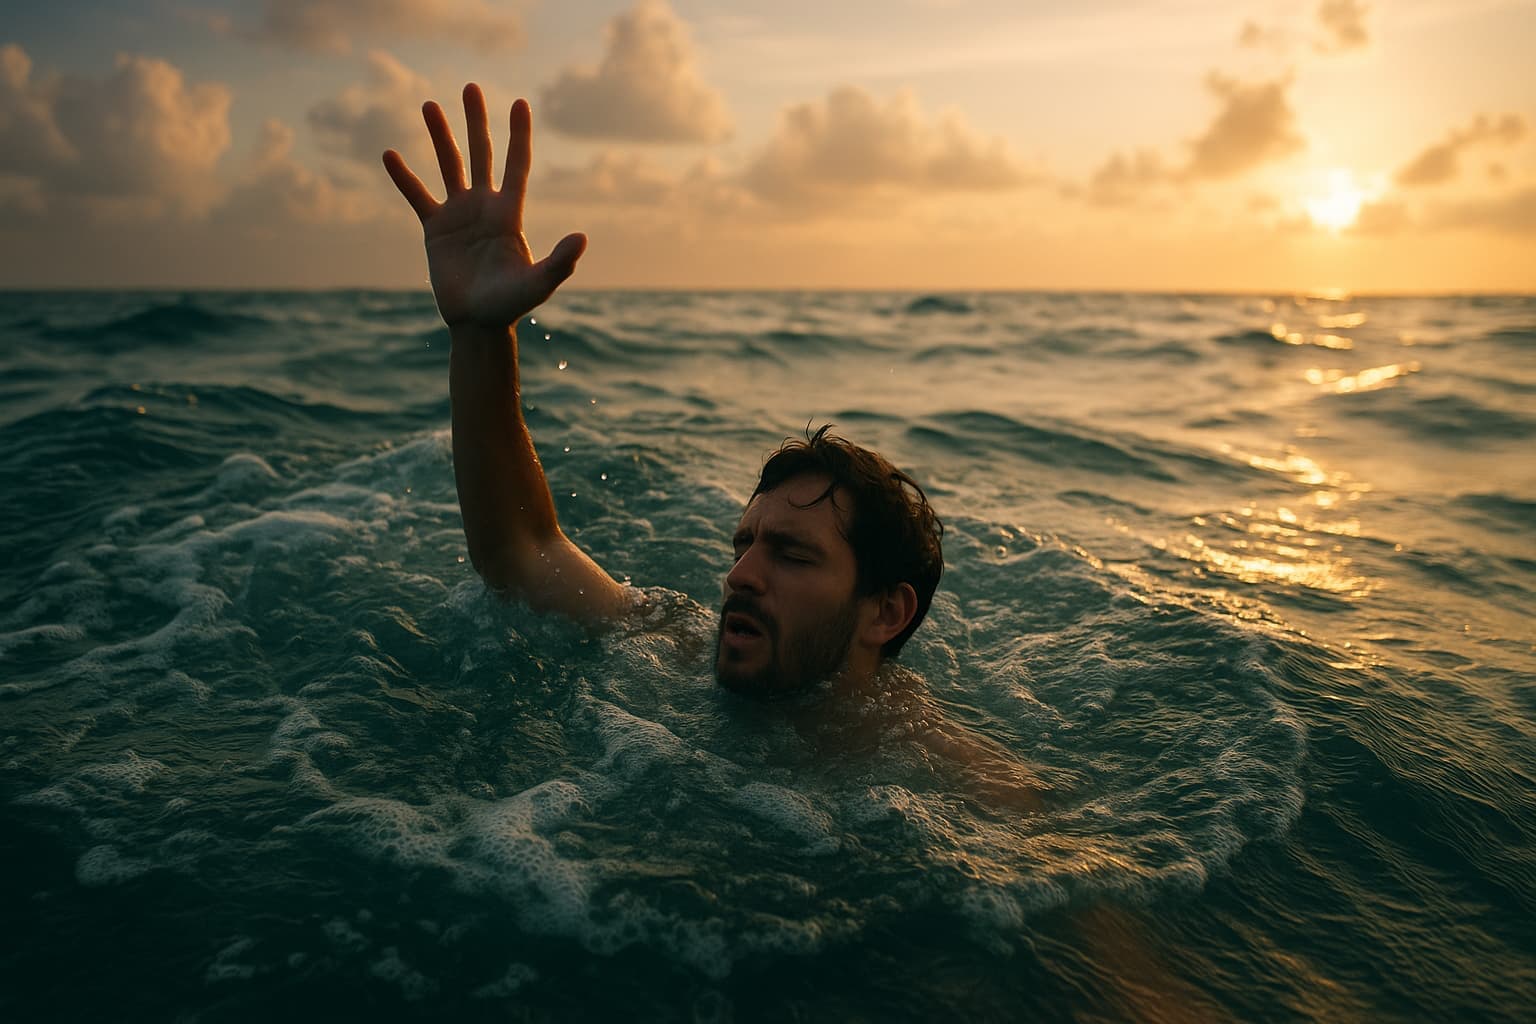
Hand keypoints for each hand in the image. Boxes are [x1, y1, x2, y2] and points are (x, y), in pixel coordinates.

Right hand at [383, 84, 584, 329]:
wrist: (478, 323)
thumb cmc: (511, 305)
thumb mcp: (538, 283)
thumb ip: (560, 262)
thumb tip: (582, 238)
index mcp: (509, 213)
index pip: (516, 165)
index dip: (518, 135)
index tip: (520, 103)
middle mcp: (484, 207)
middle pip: (481, 154)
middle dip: (476, 122)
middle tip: (470, 87)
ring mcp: (459, 216)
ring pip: (448, 167)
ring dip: (439, 136)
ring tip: (429, 105)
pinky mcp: (435, 230)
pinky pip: (418, 196)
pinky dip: (404, 177)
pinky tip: (390, 154)